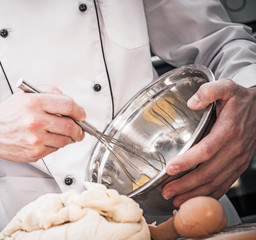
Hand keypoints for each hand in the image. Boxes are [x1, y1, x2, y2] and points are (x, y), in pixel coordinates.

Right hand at [0, 86, 85, 161]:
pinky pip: (55, 149)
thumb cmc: (8, 114)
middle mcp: (35, 120)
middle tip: (80, 128)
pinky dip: (57, 144)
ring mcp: (35, 138)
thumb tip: (71, 103)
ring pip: (65, 140)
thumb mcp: (26, 94)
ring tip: (67, 134)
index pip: (68, 105)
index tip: (81, 114)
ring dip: (70, 138)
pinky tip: (50, 139)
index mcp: (34, 102)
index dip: (79, 110)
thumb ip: (50, 92)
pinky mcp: (35, 152)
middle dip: (79, 128)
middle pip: (70, 125)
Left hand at [162, 79, 255, 206]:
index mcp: (229, 131)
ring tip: (176, 200)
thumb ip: (209, 91)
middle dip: (186, 184)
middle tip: (166, 191)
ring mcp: (238, 160)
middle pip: (208, 172)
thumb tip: (193, 102)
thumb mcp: (225, 87)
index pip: (206, 150)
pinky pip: (225, 184)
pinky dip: (210, 194)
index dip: (188, 161)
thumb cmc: (239, 100)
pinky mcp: (239, 166)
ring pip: (216, 182)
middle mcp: (234, 149)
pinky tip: (196, 199)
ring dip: (195, 194)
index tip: (170, 169)